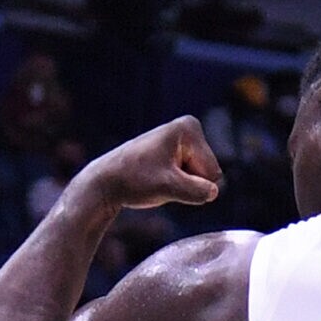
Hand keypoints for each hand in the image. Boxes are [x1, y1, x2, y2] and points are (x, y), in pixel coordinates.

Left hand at [83, 116, 222, 209]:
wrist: (106, 182)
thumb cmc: (134, 181)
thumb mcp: (168, 187)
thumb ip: (198, 191)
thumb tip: (214, 192)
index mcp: (189, 128)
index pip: (212, 172)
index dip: (189, 182)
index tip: (162, 175)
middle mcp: (188, 129)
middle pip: (209, 173)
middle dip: (187, 183)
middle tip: (160, 179)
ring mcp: (183, 141)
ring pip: (201, 178)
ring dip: (182, 186)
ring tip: (157, 179)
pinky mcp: (178, 153)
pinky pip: (192, 178)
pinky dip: (177, 185)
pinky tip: (158, 179)